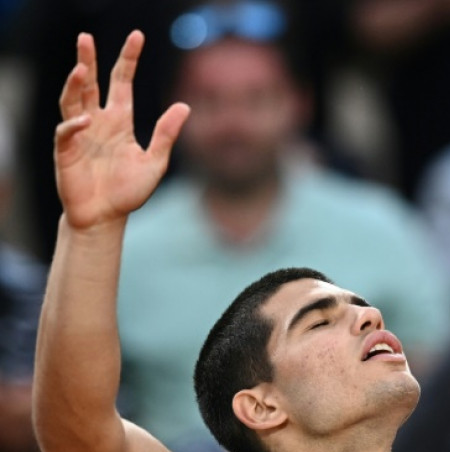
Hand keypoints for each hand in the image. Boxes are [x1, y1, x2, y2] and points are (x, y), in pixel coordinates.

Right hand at [55, 31, 189, 229]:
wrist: (106, 218)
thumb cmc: (129, 191)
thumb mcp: (155, 162)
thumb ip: (166, 135)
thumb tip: (184, 106)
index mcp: (120, 121)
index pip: (122, 83)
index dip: (128, 60)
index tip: (137, 36)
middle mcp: (98, 122)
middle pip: (91, 84)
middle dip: (89, 60)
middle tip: (85, 37)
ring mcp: (80, 135)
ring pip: (73, 100)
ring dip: (75, 84)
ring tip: (82, 67)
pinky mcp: (67, 152)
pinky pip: (67, 132)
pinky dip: (75, 124)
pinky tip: (86, 119)